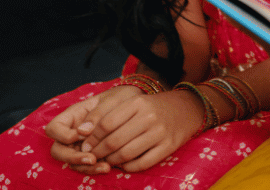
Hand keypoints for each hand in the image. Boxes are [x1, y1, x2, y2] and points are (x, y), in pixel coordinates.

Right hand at [45, 84, 142, 173]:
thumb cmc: (121, 98)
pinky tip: (108, 167)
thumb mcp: (112, 100)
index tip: (82, 134)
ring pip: (72, 162)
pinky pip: (87, 166)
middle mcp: (72, 133)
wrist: (136, 105)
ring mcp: (81, 145)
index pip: (53, 129)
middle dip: (72, 157)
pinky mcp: (93, 155)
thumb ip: (97, 113)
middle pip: (58, 150)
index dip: (63, 135)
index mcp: (72, 116)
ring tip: (104, 166)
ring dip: (85, 166)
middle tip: (92, 158)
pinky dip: (95, 168)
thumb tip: (83, 131)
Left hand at [47, 86, 203, 171]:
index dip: (92, 137)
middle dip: (97, 152)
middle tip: (92, 156)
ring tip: (106, 160)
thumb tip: (82, 132)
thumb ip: (109, 114)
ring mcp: (160, 132)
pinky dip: (128, 167)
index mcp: (138, 103)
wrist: (187, 109)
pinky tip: (124, 164)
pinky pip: (142, 163)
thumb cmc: (154, 107)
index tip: (85, 145)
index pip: (106, 123)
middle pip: (114, 141)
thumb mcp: (134, 103)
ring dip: (111, 161)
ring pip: (126, 154)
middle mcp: (149, 117)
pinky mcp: (168, 147)